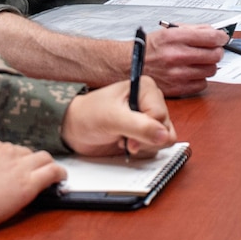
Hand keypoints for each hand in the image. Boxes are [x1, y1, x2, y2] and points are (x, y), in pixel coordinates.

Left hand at [61, 80, 177, 157]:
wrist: (74, 128)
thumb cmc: (88, 115)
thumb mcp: (112, 119)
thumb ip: (139, 127)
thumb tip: (164, 136)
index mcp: (147, 89)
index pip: (161, 115)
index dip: (147, 130)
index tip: (128, 135)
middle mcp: (152, 102)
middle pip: (166, 129)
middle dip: (144, 139)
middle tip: (124, 138)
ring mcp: (150, 119)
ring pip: (164, 140)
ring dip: (142, 146)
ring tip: (123, 138)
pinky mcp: (146, 134)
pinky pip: (156, 148)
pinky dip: (140, 150)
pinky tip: (125, 143)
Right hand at [122, 24, 225, 97]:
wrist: (129, 65)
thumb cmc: (149, 48)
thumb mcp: (169, 31)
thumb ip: (193, 30)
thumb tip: (215, 32)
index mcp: (174, 38)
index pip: (211, 37)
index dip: (221, 37)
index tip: (222, 38)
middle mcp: (176, 56)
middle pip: (214, 55)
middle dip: (216, 51)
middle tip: (212, 50)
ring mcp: (177, 74)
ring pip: (211, 70)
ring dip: (208, 65)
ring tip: (199, 62)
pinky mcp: (177, 88)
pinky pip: (202, 84)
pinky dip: (200, 78)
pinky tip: (192, 73)